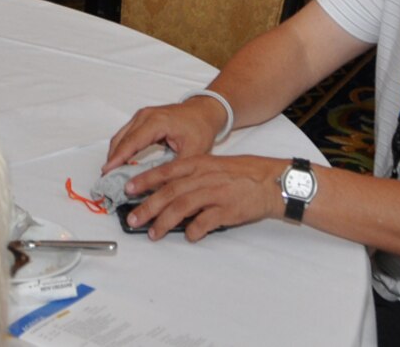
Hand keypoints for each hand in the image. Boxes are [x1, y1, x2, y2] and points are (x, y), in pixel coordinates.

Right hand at [105, 96, 226, 171]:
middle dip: (113, 159)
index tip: (106, 172)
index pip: (132, 142)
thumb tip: (162, 190)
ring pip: (121, 136)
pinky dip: (121, 148)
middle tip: (106, 178)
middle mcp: (144, 115)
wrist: (204, 111)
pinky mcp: (141, 119)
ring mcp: (141, 115)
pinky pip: (126, 134)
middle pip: (121, 138)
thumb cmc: (200, 129)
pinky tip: (121, 162)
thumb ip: (177, 170)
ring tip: (111, 173)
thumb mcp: (194, 153)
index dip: (118, 158)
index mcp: (156, 122)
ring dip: (115, 154)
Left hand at [121, 153, 285, 240]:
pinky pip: (206, 222)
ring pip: (182, 207)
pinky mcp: (228, 210)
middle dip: (147, 207)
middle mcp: (203, 176)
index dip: (144, 180)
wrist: (271, 181)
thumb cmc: (242, 174)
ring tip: (153, 233)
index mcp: (198, 163)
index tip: (128, 189)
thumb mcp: (213, 165)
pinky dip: (194, 230)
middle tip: (133, 219)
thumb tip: (167, 191)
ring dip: (164, 221)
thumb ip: (191, 175)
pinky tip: (188, 236)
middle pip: (169, 192)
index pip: (165, 171)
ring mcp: (215, 193)